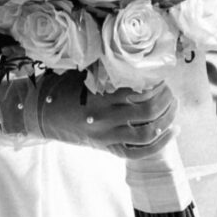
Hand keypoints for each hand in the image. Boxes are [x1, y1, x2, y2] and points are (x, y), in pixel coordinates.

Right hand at [36, 74, 176, 159]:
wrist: (42, 116)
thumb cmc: (63, 90)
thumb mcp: (83, 75)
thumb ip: (108, 71)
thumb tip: (141, 63)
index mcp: (98, 97)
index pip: (138, 91)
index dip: (156, 84)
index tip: (162, 77)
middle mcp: (104, 120)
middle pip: (148, 112)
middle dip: (167, 100)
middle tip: (170, 91)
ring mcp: (106, 138)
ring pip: (148, 133)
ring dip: (167, 119)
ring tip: (173, 107)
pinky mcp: (108, 149)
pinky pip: (140, 153)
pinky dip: (161, 143)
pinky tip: (173, 130)